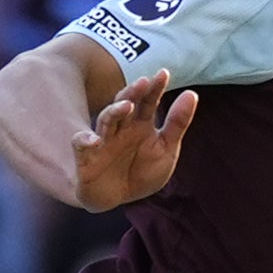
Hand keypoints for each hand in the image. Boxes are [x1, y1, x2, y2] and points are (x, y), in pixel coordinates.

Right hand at [73, 72, 198, 209]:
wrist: (116, 199)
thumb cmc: (140, 172)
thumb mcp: (165, 149)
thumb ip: (177, 123)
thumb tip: (192, 93)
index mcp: (140, 124)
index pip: (148, 101)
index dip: (155, 88)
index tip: (164, 74)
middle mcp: (121, 128)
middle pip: (126, 104)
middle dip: (133, 93)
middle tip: (144, 82)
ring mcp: (103, 141)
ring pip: (106, 120)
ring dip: (114, 111)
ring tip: (127, 106)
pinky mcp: (87, 157)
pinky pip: (81, 145)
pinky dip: (84, 141)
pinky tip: (93, 140)